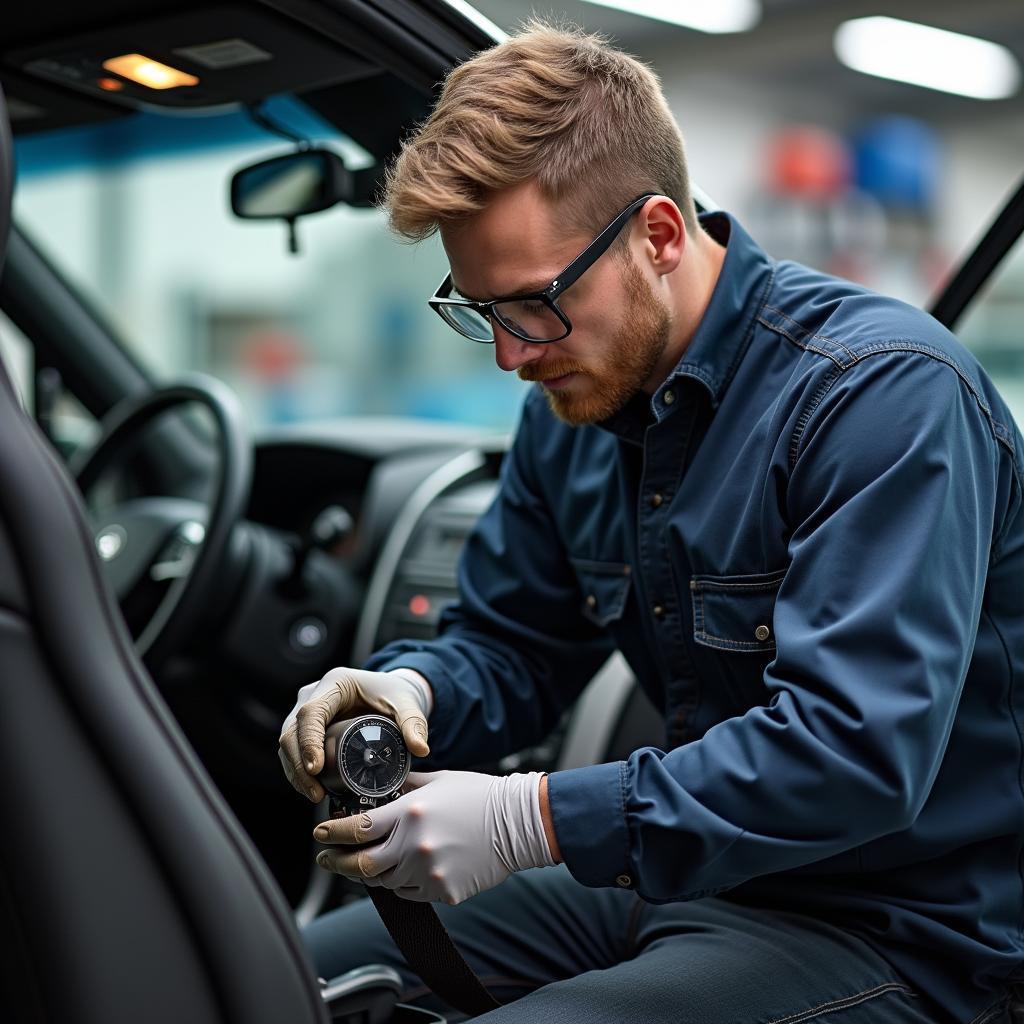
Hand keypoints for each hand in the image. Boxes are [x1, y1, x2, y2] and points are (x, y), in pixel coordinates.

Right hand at [278, 666, 431, 801]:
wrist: (391, 694)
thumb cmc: (396, 694)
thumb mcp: (407, 705)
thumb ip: (414, 723)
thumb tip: (420, 749)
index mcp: (335, 683)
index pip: (311, 712)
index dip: (308, 741)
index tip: (316, 768)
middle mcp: (314, 694)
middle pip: (292, 730)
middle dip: (298, 764)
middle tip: (315, 791)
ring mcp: (306, 710)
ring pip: (287, 742)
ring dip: (295, 772)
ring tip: (315, 795)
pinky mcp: (307, 727)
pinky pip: (293, 749)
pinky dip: (298, 770)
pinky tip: (310, 789)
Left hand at [313, 770, 555, 904]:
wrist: (517, 823)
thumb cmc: (479, 796)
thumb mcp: (437, 780)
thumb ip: (405, 786)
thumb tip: (379, 788)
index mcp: (410, 813)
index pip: (357, 828)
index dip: (332, 832)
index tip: (319, 832)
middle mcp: (415, 845)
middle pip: (361, 865)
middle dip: (337, 863)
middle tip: (326, 859)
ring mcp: (429, 872)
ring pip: (385, 882)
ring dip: (373, 873)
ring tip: (369, 862)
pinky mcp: (444, 892)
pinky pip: (412, 893)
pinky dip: (406, 882)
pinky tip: (411, 868)